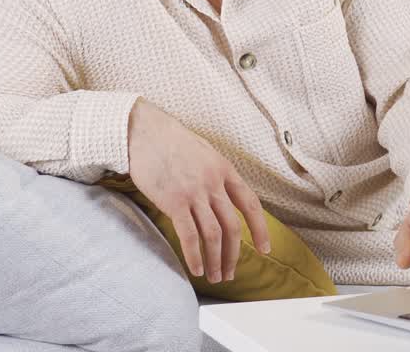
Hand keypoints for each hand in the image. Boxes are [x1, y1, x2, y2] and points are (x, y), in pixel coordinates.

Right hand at [126, 98, 270, 283]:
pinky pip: (190, 236)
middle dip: (233, 254)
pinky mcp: (174, 202)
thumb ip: (216, 175)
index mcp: (225, 170)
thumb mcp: (205, 153)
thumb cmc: (172, 142)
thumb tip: (223, 197)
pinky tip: (195, 270)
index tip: (265, 249)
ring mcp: (195, 193)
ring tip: (214, 277)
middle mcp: (214, 183)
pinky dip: (195, 256)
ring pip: (214, 235)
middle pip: (232, 227)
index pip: (250, 204)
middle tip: (230, 273)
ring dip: (216, 260)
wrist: (144, 132)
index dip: (260, 229)